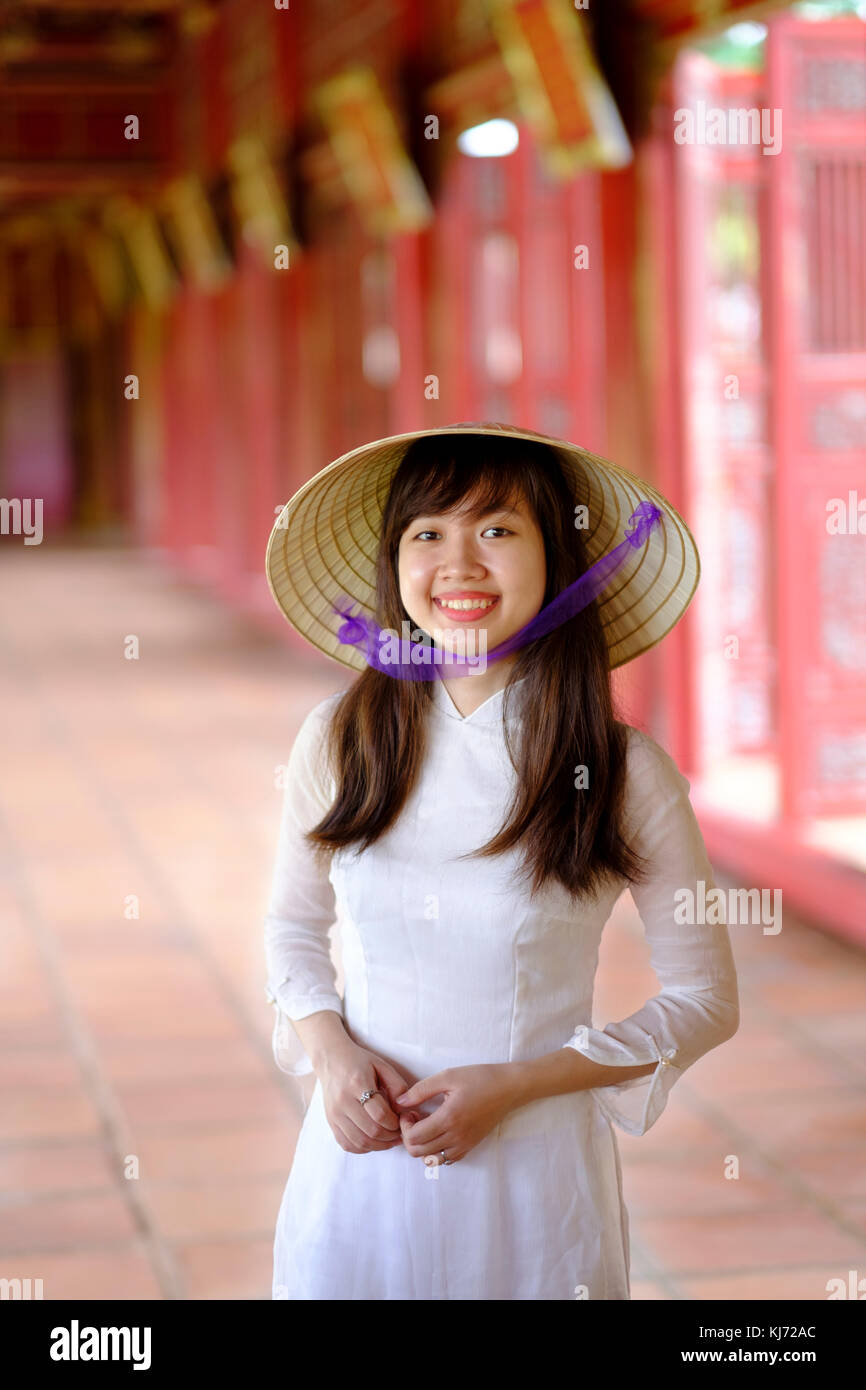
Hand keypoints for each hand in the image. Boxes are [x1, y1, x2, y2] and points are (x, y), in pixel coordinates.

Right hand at [318, 1041, 415, 1154]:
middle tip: (399, 1133)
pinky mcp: (331, 1122)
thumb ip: (397, 1085)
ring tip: (389, 1139)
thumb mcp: (382, 1066)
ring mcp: (334, 1114)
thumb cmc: (359, 1062)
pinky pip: (347, 1144)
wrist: (331, 1060)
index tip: (402, 1121)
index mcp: (357, 1083)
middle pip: (371, 1131)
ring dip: (379, 1145)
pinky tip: (373, 1141)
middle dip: (390, 1137)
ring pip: (359, 1142)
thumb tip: (403, 1110)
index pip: (380, 1114)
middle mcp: (343, 1101)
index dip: (395, 1123)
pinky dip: (363, 1148)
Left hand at [394, 1064, 518, 1165]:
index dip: (404, 1125)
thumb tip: (400, 1102)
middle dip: (408, 1136)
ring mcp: (464, 1145)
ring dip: (421, 1145)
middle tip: (415, 1117)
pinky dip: (435, 1151)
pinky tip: (438, 1132)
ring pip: (430, 1160)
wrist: (509, 1088)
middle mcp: (456, 1137)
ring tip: (425, 1125)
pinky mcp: (470, 1147)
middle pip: (418, 1152)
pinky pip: (445, 1160)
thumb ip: (421, 1090)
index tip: (410, 1110)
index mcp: (449, 1118)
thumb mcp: (448, 1076)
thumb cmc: (480, 1078)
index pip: (414, 1137)